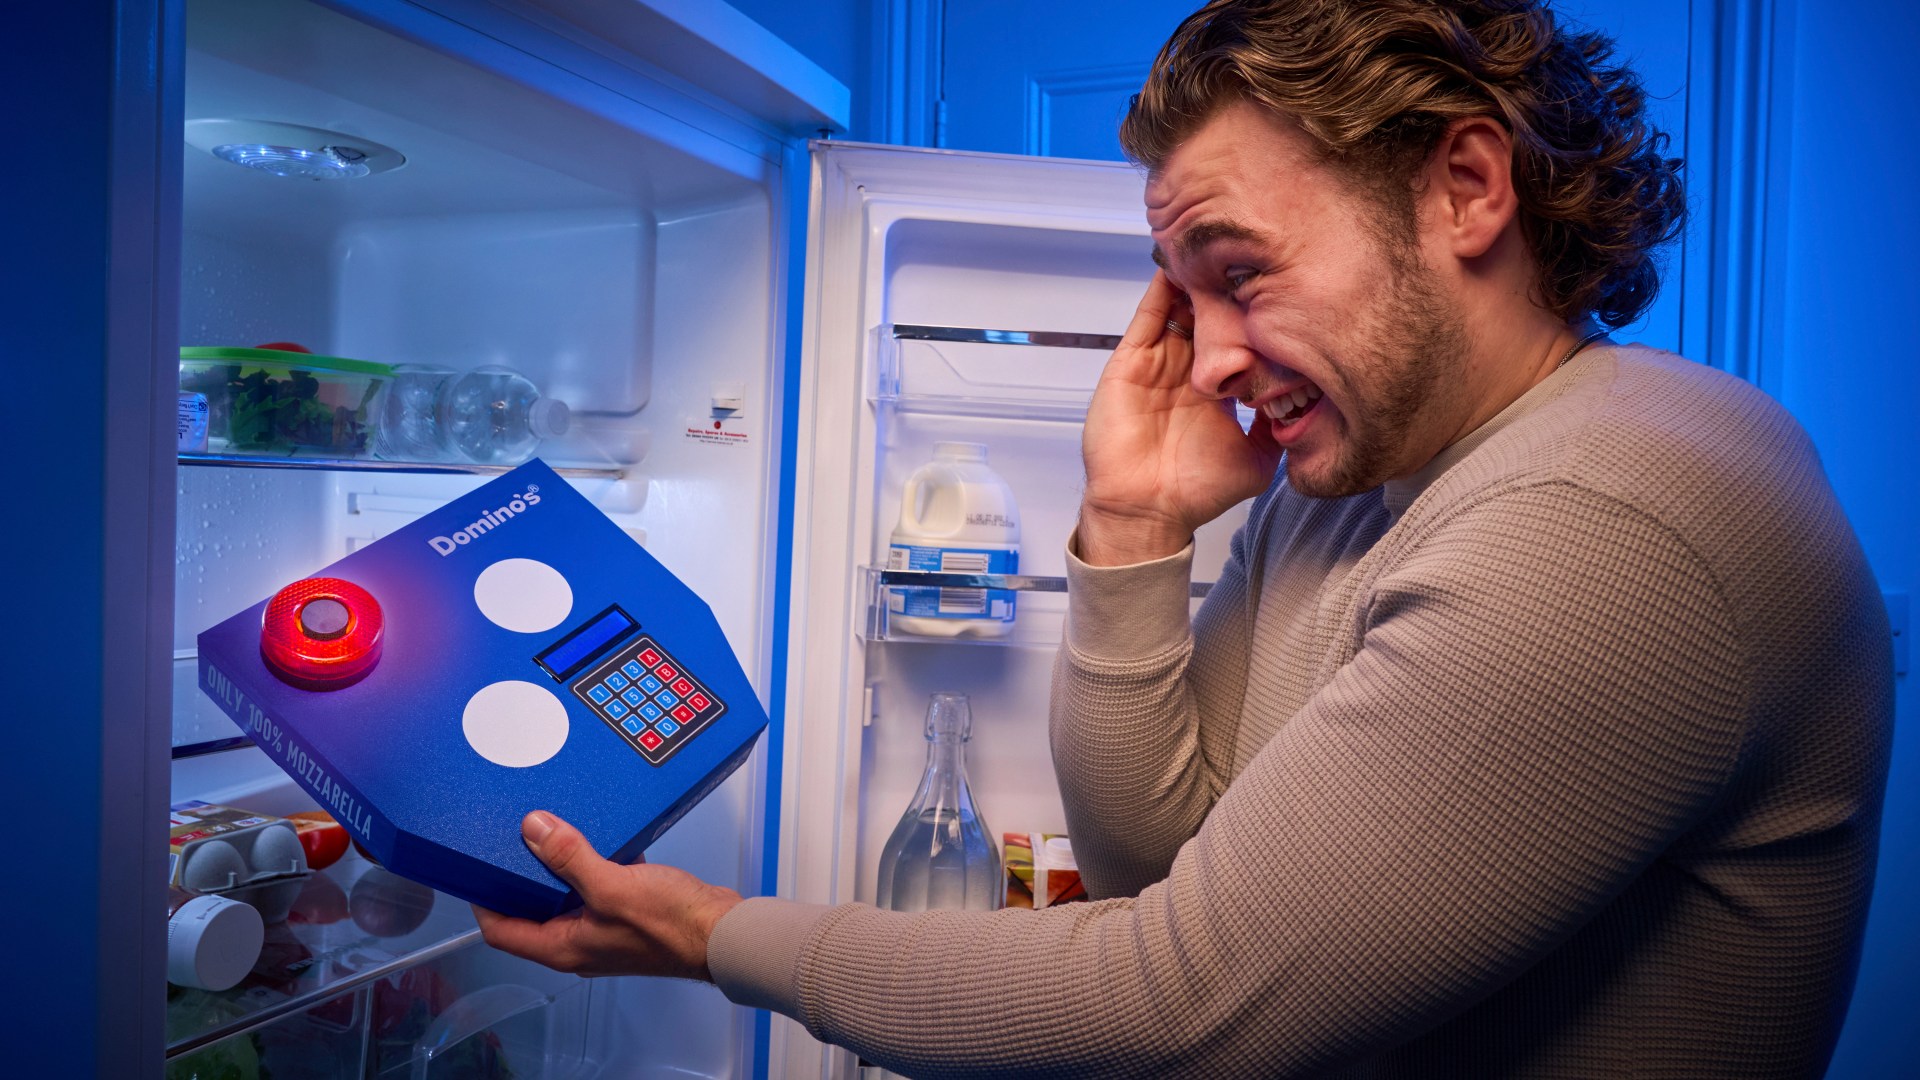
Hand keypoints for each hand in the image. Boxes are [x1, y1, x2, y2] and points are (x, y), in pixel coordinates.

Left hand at [472, 811, 741, 980]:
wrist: (722, 932)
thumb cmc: (672, 926)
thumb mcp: (612, 886)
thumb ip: (570, 858)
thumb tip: (533, 830)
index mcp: (564, 947)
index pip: (502, 931)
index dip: (483, 901)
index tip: (475, 867)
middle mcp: (579, 941)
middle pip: (532, 908)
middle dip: (522, 873)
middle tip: (512, 837)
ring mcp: (603, 926)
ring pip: (567, 892)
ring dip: (561, 862)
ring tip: (553, 828)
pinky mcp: (627, 910)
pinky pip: (599, 881)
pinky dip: (596, 859)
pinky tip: (602, 834)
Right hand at [1078, 272, 1280, 564]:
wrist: (1148, 509)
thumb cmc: (1195, 493)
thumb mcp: (1257, 461)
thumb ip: (1278, 432)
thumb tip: (1307, 408)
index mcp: (1213, 391)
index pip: (1234, 341)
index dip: (1250, 317)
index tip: (1275, 290)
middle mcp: (1185, 372)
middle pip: (1206, 317)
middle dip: (1224, 290)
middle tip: (1248, 257)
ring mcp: (1158, 364)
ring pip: (1179, 309)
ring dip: (1195, 280)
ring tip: (1216, 249)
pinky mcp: (1131, 362)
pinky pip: (1148, 317)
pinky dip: (1161, 289)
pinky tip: (1178, 264)